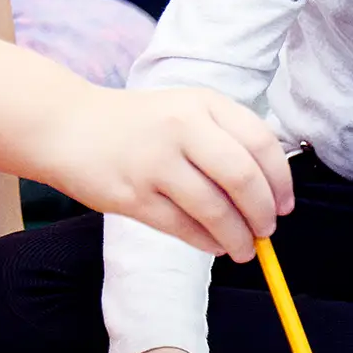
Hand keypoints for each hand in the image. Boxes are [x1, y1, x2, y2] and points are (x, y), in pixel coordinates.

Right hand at [41, 85, 294, 260]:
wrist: (67, 126)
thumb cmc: (138, 124)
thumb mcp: (185, 110)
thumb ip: (225, 139)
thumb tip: (269, 191)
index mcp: (204, 103)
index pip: (261, 143)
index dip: (280, 180)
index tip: (286, 204)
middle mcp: (183, 127)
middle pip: (242, 177)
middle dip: (263, 212)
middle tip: (267, 230)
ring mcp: (155, 161)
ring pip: (214, 208)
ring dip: (237, 235)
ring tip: (244, 248)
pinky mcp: (132, 195)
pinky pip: (182, 226)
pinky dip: (206, 241)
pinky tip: (215, 245)